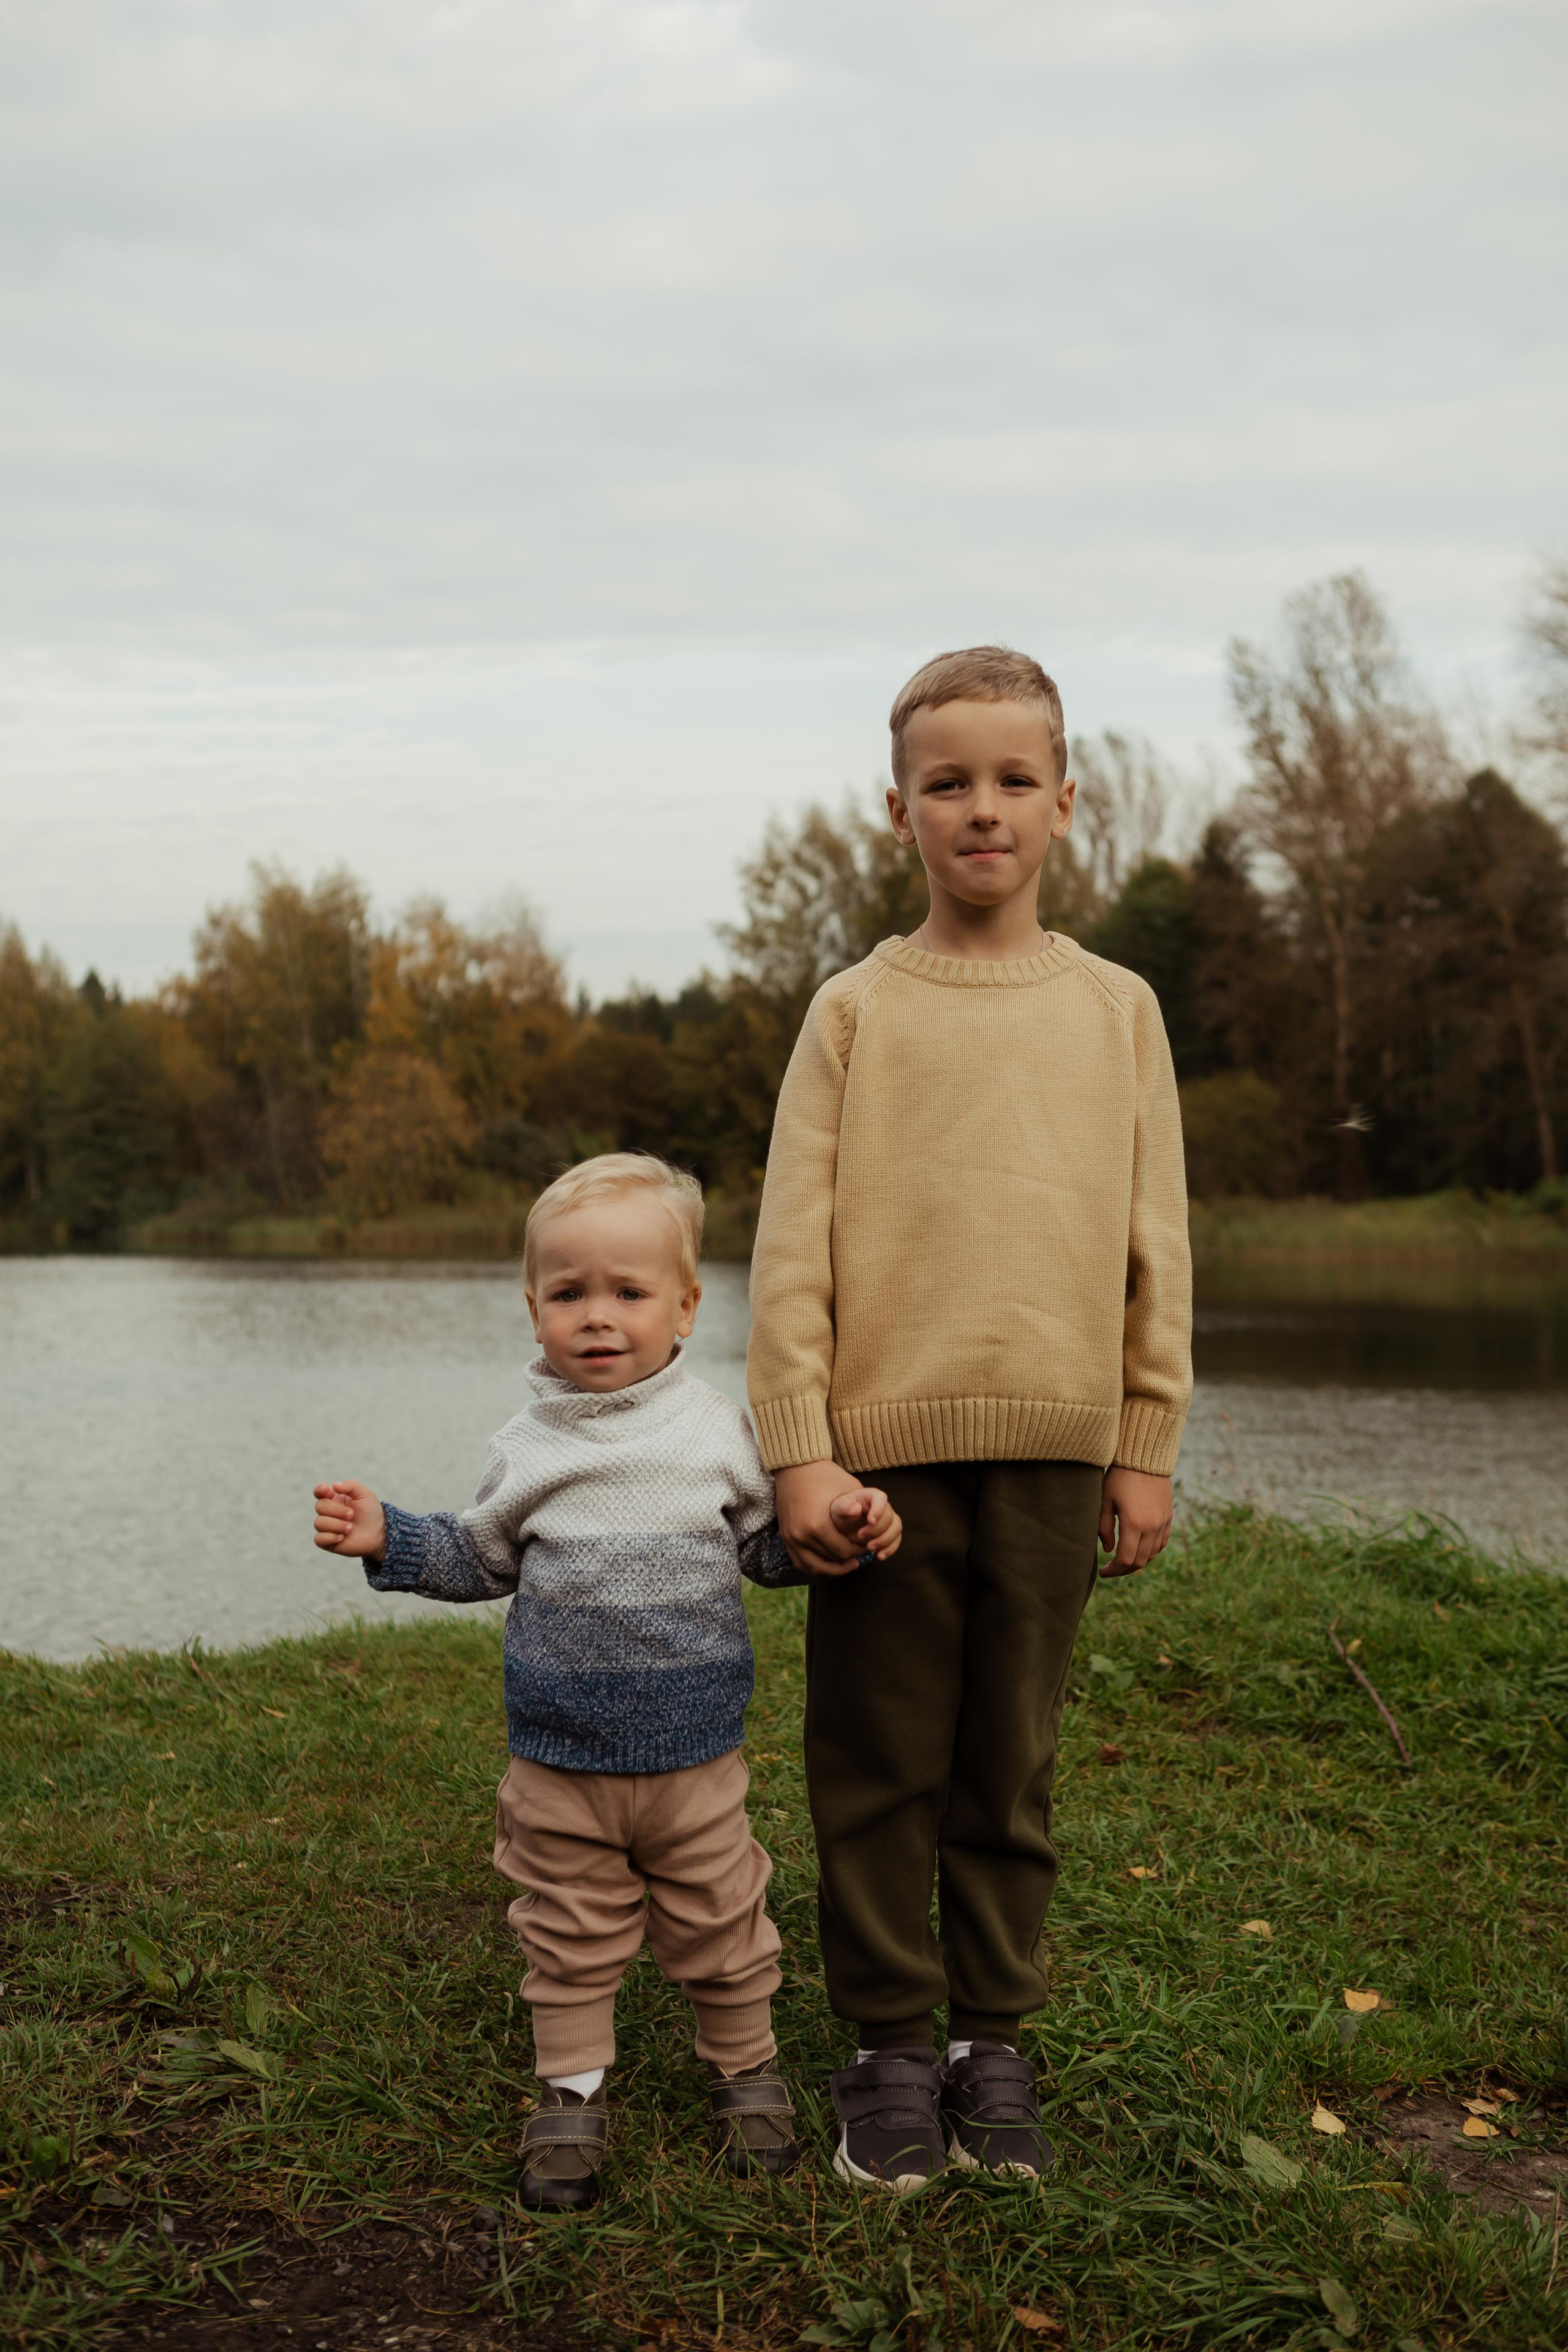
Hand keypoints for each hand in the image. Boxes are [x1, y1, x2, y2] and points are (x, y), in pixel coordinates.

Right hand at [312, 1480, 386, 1560]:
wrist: (378, 1533)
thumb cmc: (370, 1512)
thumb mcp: (364, 1495)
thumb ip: (350, 1486)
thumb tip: (334, 1485)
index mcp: (334, 1498)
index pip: (319, 1491)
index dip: (319, 1490)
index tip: (326, 1490)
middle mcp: (328, 1512)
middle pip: (320, 1506)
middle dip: (336, 1510)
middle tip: (352, 1514)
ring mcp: (326, 1527)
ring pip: (319, 1523)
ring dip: (336, 1525)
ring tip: (350, 1528)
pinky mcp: (327, 1542)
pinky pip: (319, 1539)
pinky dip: (330, 1537)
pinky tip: (342, 1537)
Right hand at [776, 1460, 886, 1578]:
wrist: (795, 1467)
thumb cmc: (826, 1476)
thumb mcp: (848, 1489)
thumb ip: (862, 1507)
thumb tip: (873, 1522)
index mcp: (818, 1525)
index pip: (845, 1551)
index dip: (859, 1550)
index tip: (867, 1545)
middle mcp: (802, 1536)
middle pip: (832, 1559)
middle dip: (848, 1558)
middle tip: (861, 1552)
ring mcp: (790, 1539)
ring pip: (816, 1568)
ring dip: (833, 1569)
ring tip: (848, 1564)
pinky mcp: (785, 1538)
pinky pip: (801, 1564)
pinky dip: (816, 1567)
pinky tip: (830, 1564)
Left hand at [829, 1484, 901, 1561]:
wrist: (843, 1528)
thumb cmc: (841, 1515)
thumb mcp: (837, 1510)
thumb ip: (844, 1507)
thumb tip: (856, 1508)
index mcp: (870, 1496)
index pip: (880, 1498)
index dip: (878, 1509)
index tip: (870, 1521)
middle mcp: (883, 1506)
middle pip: (889, 1517)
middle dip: (876, 1529)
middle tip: (860, 1536)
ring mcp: (889, 1520)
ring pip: (896, 1528)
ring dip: (885, 1540)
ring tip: (870, 1548)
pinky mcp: (891, 1533)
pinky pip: (896, 1541)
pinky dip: (890, 1549)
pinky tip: (880, 1556)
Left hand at [1097, 1467, 1171, 1575]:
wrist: (1145, 1457)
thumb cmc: (1119, 1477)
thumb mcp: (1105, 1500)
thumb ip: (1104, 1527)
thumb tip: (1108, 1550)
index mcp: (1134, 1523)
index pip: (1125, 1559)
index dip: (1113, 1570)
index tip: (1102, 1572)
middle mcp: (1152, 1526)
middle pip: (1140, 1561)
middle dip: (1124, 1570)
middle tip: (1111, 1569)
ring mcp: (1163, 1522)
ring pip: (1152, 1554)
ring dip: (1138, 1561)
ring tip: (1123, 1559)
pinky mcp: (1168, 1517)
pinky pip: (1162, 1542)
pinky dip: (1151, 1550)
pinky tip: (1140, 1548)